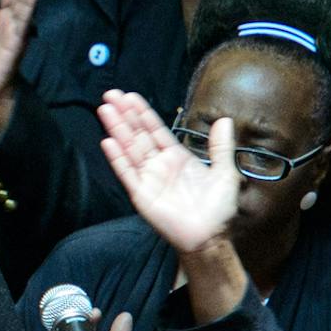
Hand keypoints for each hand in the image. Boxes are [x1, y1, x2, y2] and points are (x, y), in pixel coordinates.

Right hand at [97, 90, 239, 255]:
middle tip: (110, 94)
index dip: (143, 113)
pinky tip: (108, 141)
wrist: (210, 236)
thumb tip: (225, 120)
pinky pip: (126, 173)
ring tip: (105, 110)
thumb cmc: (218, 208)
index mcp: (177, 157)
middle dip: (124, 114)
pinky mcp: (140, 194)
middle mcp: (159, 165)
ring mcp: (148, 178)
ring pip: (129, 148)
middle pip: (137, 134)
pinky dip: (117, 158)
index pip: (155, 130)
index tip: (130, 97)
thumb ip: (221, 147)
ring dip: (117, 129)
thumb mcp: (225, 173)